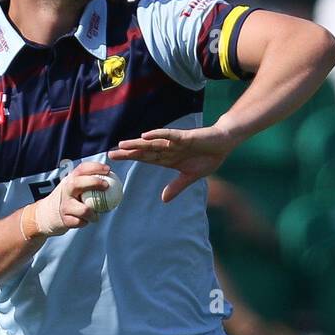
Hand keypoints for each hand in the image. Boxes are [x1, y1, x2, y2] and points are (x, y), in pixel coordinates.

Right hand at [33, 161, 112, 233]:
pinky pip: (81, 222)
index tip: (108, 170)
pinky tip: (86, 221)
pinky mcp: (65, 219)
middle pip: (78, 183)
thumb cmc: (67, 199)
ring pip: (84, 209)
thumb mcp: (73, 187)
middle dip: (94, 182)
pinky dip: (85, 222)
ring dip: (93, 213)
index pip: (81, 169)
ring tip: (97, 215)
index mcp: (69, 180)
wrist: (46, 215)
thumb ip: (87, 182)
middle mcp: (65, 190)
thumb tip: (112, 180)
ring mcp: (64, 205)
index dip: (95, 167)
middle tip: (107, 186)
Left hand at [109, 123, 239, 202]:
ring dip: (138, 144)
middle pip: (145, 151)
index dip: (131, 159)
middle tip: (110, 154)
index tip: (116, 161)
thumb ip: (176, 186)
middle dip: (128, 153)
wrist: (224, 144)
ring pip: (153, 143)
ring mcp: (175, 142)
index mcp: (168, 158)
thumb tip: (163, 200)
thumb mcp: (190, 176)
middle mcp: (168, 149)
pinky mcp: (185, 137)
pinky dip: (157, 135)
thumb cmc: (208, 157)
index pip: (146, 159)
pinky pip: (169, 135)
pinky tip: (145, 136)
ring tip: (122, 145)